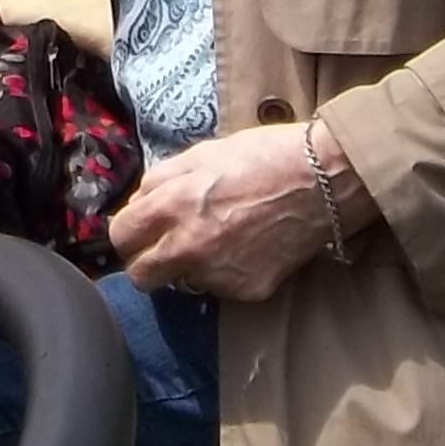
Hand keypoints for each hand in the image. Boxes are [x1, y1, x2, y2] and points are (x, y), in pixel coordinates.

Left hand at [109, 124, 349, 299]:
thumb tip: (139, 203)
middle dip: (148, 262)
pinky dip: (227, 273)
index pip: (121, 238)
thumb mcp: (201, 154)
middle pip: (141, 277)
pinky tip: (248, 247)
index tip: (141, 228)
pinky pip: (222, 289)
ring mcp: (219, 274)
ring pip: (184, 283)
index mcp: (171, 207)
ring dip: (191, 267)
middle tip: (167, 246)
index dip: (129, 232)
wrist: (323, 180)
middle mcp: (189, 247)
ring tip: (221, 238)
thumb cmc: (262, 157)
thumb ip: (161, 181)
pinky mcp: (248, 290)